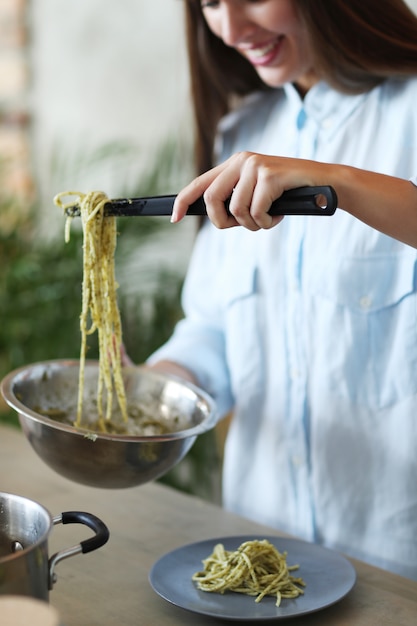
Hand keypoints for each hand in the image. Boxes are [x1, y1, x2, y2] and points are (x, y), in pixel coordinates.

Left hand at [171, 152, 330, 230]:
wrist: (324, 184)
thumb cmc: (290, 194)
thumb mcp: (258, 194)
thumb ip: (237, 199)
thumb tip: (214, 215)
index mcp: (235, 164)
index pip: (200, 183)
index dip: (184, 201)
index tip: (174, 218)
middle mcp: (242, 161)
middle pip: (212, 201)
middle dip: (225, 222)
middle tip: (246, 225)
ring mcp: (255, 166)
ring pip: (236, 211)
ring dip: (254, 223)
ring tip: (270, 216)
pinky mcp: (269, 175)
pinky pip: (255, 212)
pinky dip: (267, 221)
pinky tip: (279, 213)